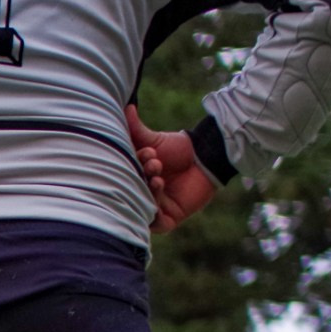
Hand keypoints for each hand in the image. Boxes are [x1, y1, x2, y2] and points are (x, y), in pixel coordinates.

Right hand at [126, 106, 216, 233]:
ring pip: (142, 207)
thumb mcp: (153, 140)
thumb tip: (126, 106)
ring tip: (158, 175)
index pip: (124, 179)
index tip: (146, 152)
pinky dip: (155, 215)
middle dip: (141, 178)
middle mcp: (141, 195)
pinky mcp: (170, 218)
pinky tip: (158, 196)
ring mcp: (154, 208)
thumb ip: (136, 128)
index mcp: (133, 179)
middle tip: (153, 162)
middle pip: (132, 194)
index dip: (133, 166)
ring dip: (148, 191)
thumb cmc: (178, 148)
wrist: (207, 158)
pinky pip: (157, 225)